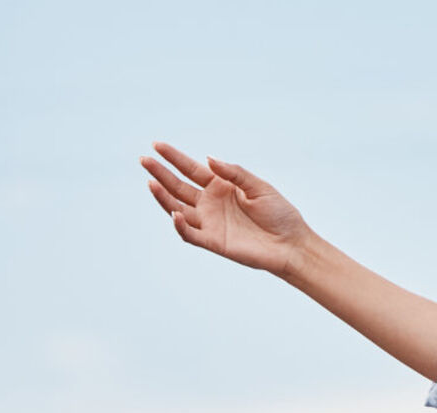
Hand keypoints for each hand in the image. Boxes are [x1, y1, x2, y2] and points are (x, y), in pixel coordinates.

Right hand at [140, 141, 313, 274]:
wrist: (292, 244)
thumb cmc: (279, 214)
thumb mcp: (259, 187)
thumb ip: (234, 173)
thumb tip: (208, 159)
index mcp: (221, 186)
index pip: (191, 169)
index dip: (174, 157)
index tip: (157, 145)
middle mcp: (210, 203)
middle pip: (178, 186)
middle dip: (160, 173)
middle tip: (144, 160)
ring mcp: (209, 222)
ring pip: (177, 207)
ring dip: (163, 196)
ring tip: (151, 182)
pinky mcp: (213, 241)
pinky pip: (189, 233)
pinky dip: (180, 225)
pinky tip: (175, 213)